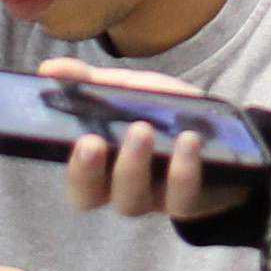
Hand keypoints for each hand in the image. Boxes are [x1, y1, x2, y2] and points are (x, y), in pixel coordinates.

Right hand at [43, 59, 253, 223]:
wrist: (222, 135)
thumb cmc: (163, 116)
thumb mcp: (128, 93)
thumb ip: (91, 83)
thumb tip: (48, 68)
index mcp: (101, 164)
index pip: (75, 178)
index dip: (73, 166)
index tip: (79, 139)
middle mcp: (120, 187)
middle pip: (92, 197)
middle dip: (90, 172)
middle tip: (95, 142)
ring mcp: (153, 198)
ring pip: (131, 200)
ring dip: (134, 164)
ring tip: (143, 129)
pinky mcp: (186, 201)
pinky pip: (180, 197)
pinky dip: (183, 169)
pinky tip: (189, 140)